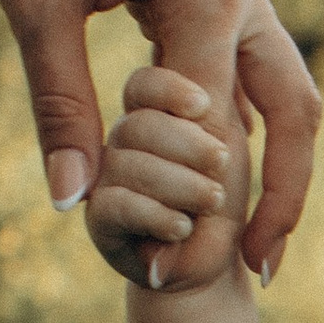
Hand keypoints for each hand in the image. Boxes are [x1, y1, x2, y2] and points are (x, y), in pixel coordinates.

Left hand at [0, 0, 319, 281]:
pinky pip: (246, 69)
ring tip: (248, 242)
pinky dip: (243, 127)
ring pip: (281, 92)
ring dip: (272, 166)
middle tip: (256, 274)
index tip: (167, 271)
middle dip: (280, 197)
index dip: (197, 208)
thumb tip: (70, 204)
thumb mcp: (32, 2)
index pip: (219, 126)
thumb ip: (59, 104)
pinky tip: (216, 179)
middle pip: (294, 113)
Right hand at [90, 66, 241, 290]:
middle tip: (220, 163)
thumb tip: (194, 61)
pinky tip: (182, 227)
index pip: (142, 87)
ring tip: (211, 201)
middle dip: (187, 145)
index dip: (169, 92)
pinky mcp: (99, 219)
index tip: (203, 106)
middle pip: (136, 125)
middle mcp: (121, 141)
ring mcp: (104, 179)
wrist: (216, 261)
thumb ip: (207, 91)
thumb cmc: (224, 193)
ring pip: (126, 164)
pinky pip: (116, 204)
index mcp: (150, 112)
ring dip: (181, 186)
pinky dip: (157, 215)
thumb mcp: (224, 134)